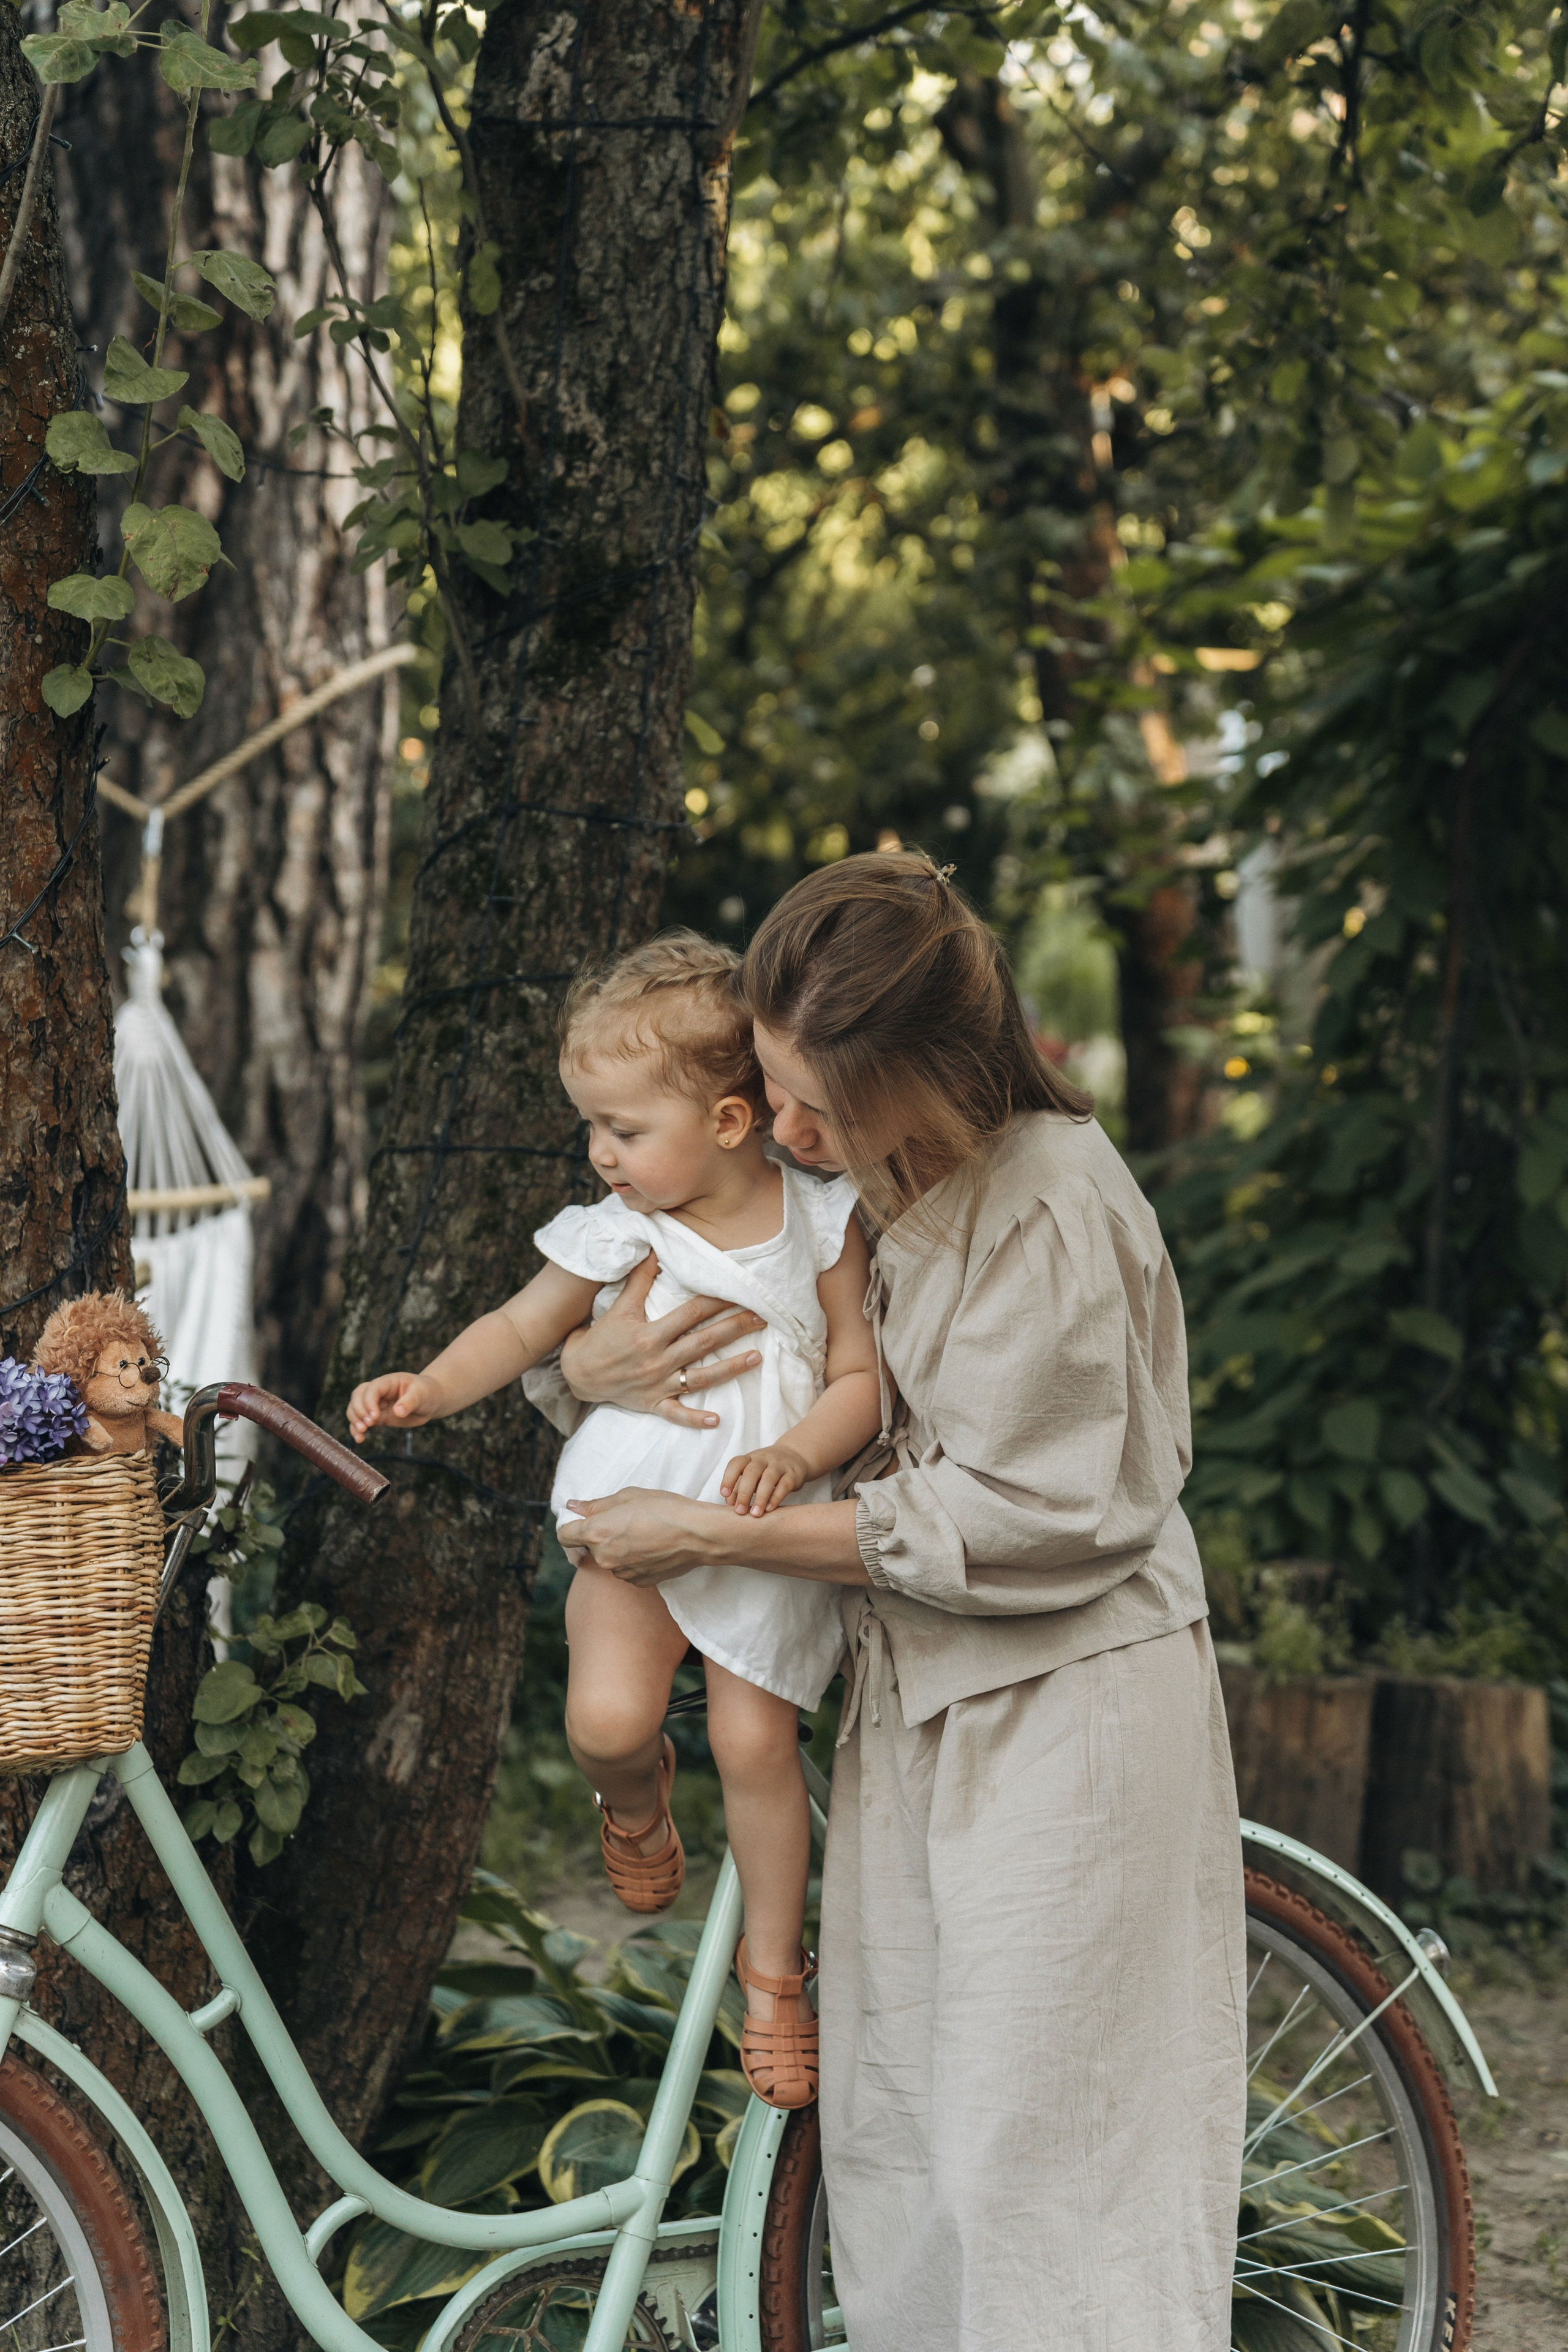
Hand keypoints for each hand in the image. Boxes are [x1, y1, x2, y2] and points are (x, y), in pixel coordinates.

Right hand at [347, 1371, 439, 1441]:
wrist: (431, 1400)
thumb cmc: (427, 1392)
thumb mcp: (421, 1394)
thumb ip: (410, 1401)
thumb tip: (398, 1411)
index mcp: (388, 1382)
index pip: (372, 1388)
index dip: (369, 1402)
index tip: (375, 1417)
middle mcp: (379, 1392)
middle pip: (358, 1396)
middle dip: (358, 1411)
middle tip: (367, 1425)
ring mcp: (377, 1404)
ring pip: (355, 1408)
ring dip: (354, 1420)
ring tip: (361, 1433)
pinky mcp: (378, 1417)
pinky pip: (362, 1421)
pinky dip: (357, 1430)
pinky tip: (360, 1439)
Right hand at [559, 1254, 765, 1428]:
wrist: (578, 1374)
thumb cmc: (601, 1337)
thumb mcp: (619, 1306)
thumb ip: (640, 1280)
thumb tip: (656, 1250)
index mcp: (650, 1334)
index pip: (692, 1313)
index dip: (718, 1301)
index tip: (741, 1292)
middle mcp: (657, 1359)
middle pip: (703, 1342)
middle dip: (735, 1329)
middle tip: (762, 1318)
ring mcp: (657, 1384)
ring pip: (700, 1378)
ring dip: (731, 1369)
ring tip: (757, 1357)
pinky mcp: (653, 1404)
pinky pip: (677, 1414)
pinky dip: (696, 1419)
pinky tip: (718, 1420)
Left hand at [559, 1487, 729, 1586]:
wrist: (697, 1535)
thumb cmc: (665, 1509)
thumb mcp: (628, 1496)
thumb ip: (596, 1504)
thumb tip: (573, 1507)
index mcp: (596, 1532)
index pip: (565, 1536)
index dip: (571, 1526)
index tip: (583, 1520)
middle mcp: (603, 1557)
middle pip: (590, 1547)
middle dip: (601, 1535)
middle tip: (626, 1521)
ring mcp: (621, 1573)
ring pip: (610, 1559)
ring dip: (618, 1549)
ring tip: (644, 1534)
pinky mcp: (637, 1582)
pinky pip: (627, 1570)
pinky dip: (634, 1561)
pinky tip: (653, 1548)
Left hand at [721, 1444, 809, 1516]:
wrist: (795, 1456)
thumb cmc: (766, 1469)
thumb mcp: (752, 1474)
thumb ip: (738, 1488)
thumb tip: (729, 1505)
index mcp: (750, 1458)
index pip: (736, 1463)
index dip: (728, 1478)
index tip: (724, 1494)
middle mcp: (763, 1459)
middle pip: (751, 1472)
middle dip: (744, 1493)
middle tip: (740, 1511)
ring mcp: (779, 1465)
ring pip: (768, 1479)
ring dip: (760, 1498)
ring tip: (755, 1514)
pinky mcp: (793, 1474)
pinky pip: (784, 1485)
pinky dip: (776, 1497)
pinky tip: (769, 1509)